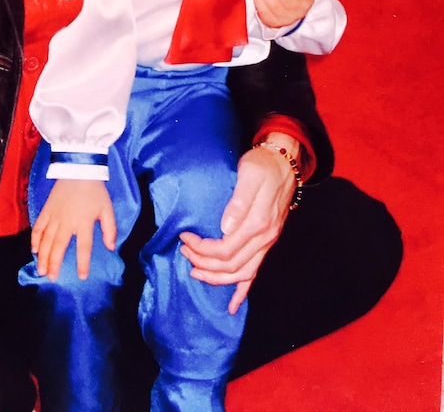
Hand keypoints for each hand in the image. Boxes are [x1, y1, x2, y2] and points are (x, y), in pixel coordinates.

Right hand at [31, 179, 115, 281]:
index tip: (82, 276)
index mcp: (84, 222)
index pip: (83, 247)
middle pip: (58, 246)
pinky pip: (38, 226)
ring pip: (46, 239)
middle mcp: (67, 221)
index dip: (83, 263)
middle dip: (54, 264)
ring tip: (41, 269)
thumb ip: (110, 229)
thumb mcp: (107, 208)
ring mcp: (54, 216)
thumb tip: (111, 247)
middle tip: (51, 278)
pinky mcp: (46, 210)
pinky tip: (34, 250)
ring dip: (43, 256)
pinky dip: (35, 239)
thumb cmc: (95, 190)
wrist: (78, 169)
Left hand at [179, 134, 295, 313]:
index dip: (202, 248)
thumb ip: (239, 201)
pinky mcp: (267, 243)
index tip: (185, 237)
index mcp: (257, 224)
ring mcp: (267, 243)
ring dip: (216, 277)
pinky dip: (243, 291)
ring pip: (241, 275)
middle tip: (184, 250)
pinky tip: (233, 305)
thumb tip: (225, 226)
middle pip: (230, 265)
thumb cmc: (263, 165)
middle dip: (203, 262)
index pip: (225, 249)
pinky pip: (255, 273)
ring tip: (195, 272)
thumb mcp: (249, 174)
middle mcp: (264, 239)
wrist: (284, 162)